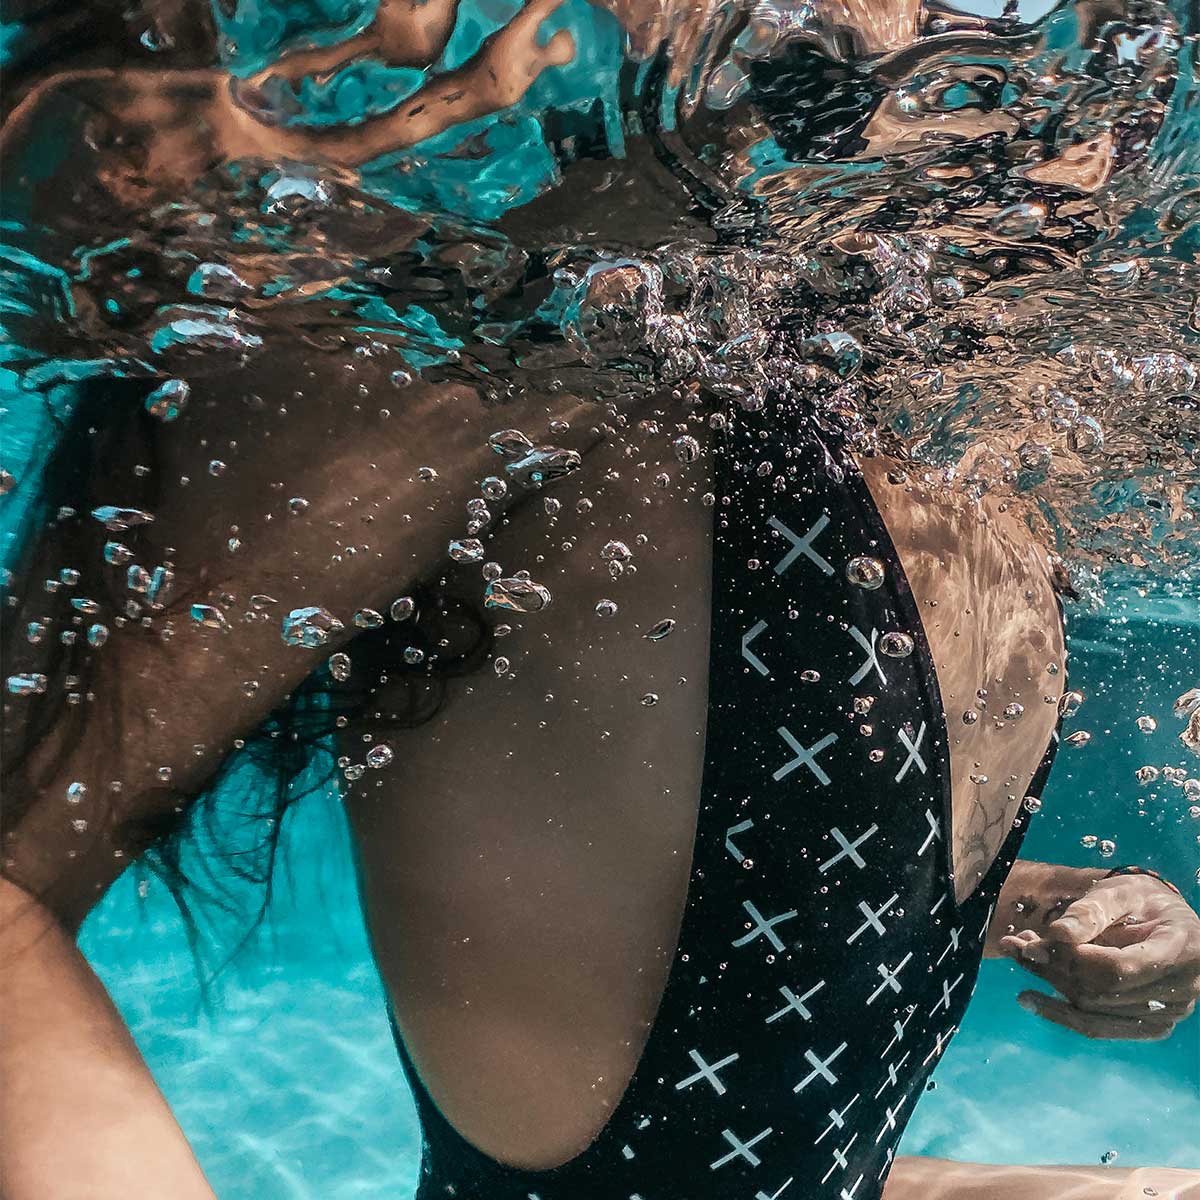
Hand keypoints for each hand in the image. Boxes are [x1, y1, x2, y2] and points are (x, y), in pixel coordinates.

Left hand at [1000, 872, 1199, 1039]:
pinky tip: (1031, 998)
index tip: (1032, 943)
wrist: (1170, 922)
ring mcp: (1169, 1014)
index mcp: (1180, 950)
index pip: (1117, 969)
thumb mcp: (1121, 891)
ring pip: (1095, 1011)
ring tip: (1017, 958)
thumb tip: (1056, 935)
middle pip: (1101, 992)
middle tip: (1013, 945)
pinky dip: (1062, 1013)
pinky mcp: (1152, 1026)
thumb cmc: (1145, 900)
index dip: (1070, 960)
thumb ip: (1091, 911)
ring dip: (1049, 986)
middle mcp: (1182, 990)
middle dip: (1050, 969)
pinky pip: (1101, 1027)